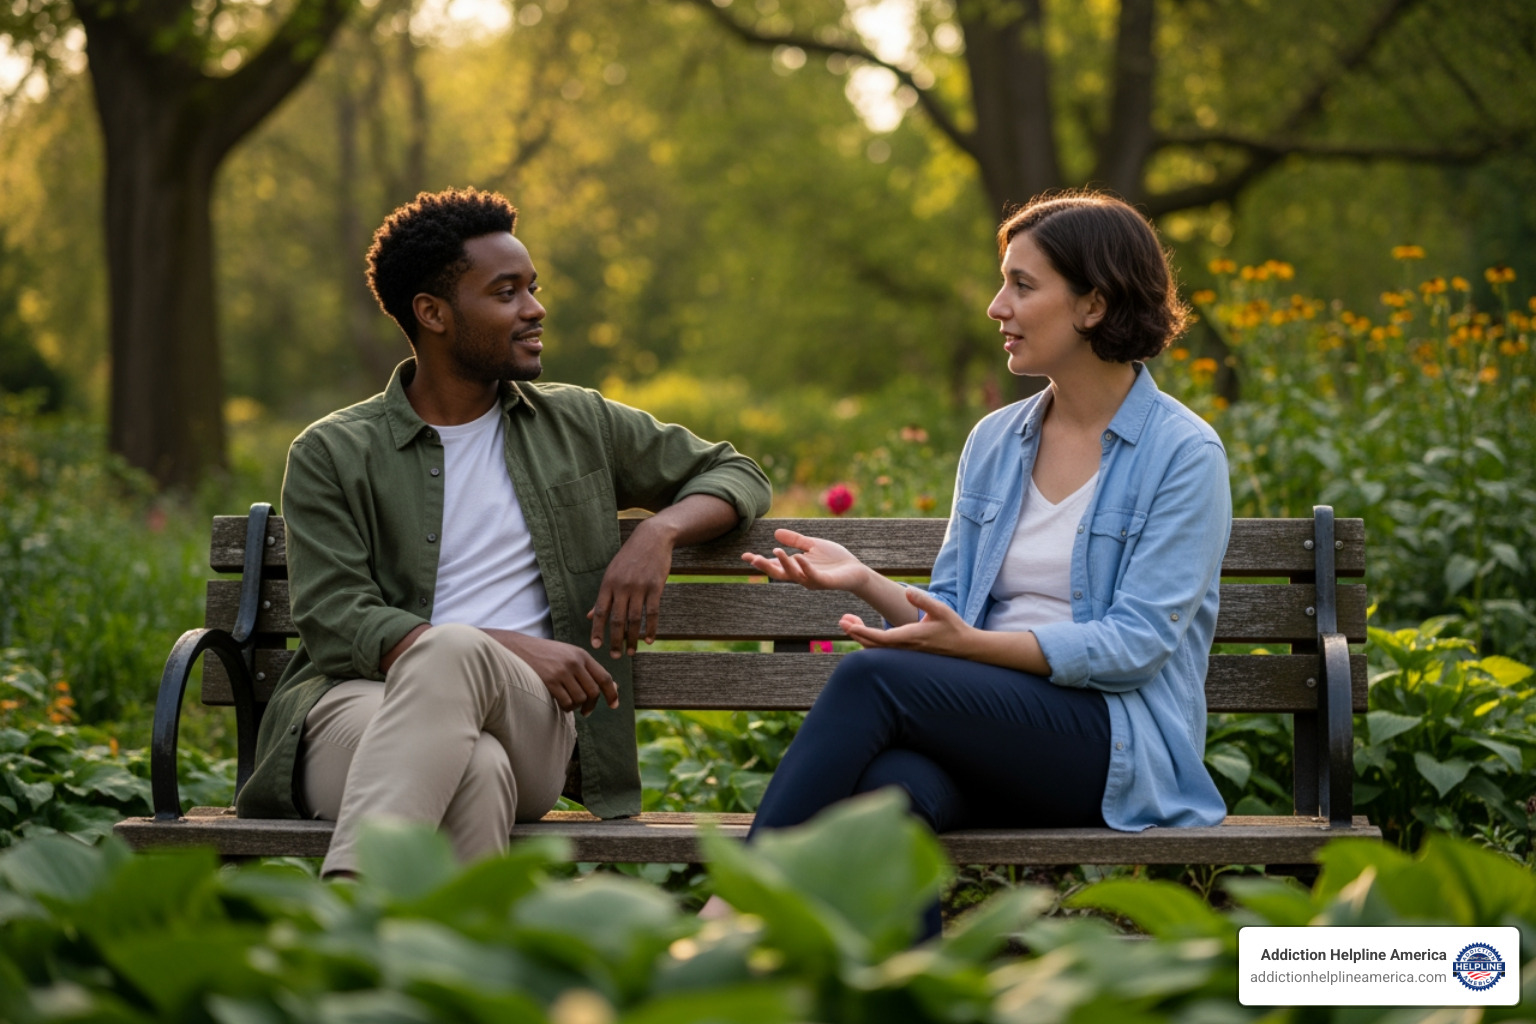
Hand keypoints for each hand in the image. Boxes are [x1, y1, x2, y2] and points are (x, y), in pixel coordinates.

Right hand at [487, 630, 619, 715]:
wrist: (518, 648)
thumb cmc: (546, 655)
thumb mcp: (569, 655)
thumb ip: (589, 670)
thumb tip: (614, 687)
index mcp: (582, 655)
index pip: (604, 677)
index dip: (612, 693)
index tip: (614, 705)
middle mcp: (574, 662)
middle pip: (593, 691)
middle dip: (591, 705)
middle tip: (586, 711)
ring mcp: (562, 671)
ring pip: (580, 699)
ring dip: (576, 706)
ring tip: (569, 704)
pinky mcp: (549, 680)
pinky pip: (565, 702)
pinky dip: (565, 707)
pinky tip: (561, 704)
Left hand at [589, 518, 673, 658]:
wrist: (652, 539)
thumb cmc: (629, 558)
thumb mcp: (612, 573)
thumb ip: (602, 597)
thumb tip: (589, 616)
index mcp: (608, 583)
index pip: (600, 612)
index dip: (598, 630)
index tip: (596, 647)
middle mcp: (622, 586)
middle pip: (617, 619)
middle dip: (615, 640)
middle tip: (615, 656)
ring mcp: (639, 587)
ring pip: (634, 619)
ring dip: (632, 638)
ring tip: (631, 652)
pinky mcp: (656, 587)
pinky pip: (652, 613)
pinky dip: (650, 629)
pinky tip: (649, 640)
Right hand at [740, 528, 871, 592]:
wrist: (855, 570)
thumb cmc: (834, 559)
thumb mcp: (812, 545)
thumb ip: (795, 540)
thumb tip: (775, 533)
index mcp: (796, 567)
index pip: (774, 565)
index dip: (760, 561)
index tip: (744, 556)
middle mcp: (801, 576)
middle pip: (778, 573)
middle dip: (765, 567)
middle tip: (752, 559)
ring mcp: (812, 580)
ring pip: (793, 575)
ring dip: (784, 564)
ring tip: (775, 551)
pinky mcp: (825, 582)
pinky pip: (812, 575)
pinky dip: (805, 567)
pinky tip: (799, 557)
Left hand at [838, 587, 975, 657]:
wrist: (965, 648)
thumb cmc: (954, 628)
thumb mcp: (941, 609)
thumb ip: (923, 600)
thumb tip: (907, 590)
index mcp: (911, 637)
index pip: (882, 638)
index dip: (864, 633)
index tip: (850, 625)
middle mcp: (905, 648)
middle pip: (874, 645)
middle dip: (856, 633)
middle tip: (842, 620)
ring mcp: (905, 653)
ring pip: (877, 649)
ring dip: (861, 637)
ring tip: (848, 622)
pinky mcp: (907, 653)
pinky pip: (883, 651)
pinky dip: (870, 643)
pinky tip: (863, 633)